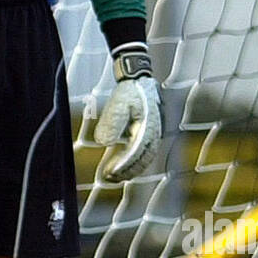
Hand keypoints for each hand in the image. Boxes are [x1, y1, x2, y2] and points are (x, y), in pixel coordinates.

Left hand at [94, 52, 162, 181]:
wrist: (139, 78)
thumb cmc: (129, 90)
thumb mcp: (118, 103)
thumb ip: (111, 122)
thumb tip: (103, 142)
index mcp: (149, 127)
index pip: (136, 153)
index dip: (123, 165)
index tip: (109, 173)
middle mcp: (154, 133)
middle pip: (143, 159)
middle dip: (126, 171)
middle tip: (109, 179)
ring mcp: (153, 133)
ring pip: (144, 158)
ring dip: (130, 169)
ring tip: (113, 176)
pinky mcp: (149, 133)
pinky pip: (143, 152)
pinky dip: (132, 161)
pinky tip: (119, 164)